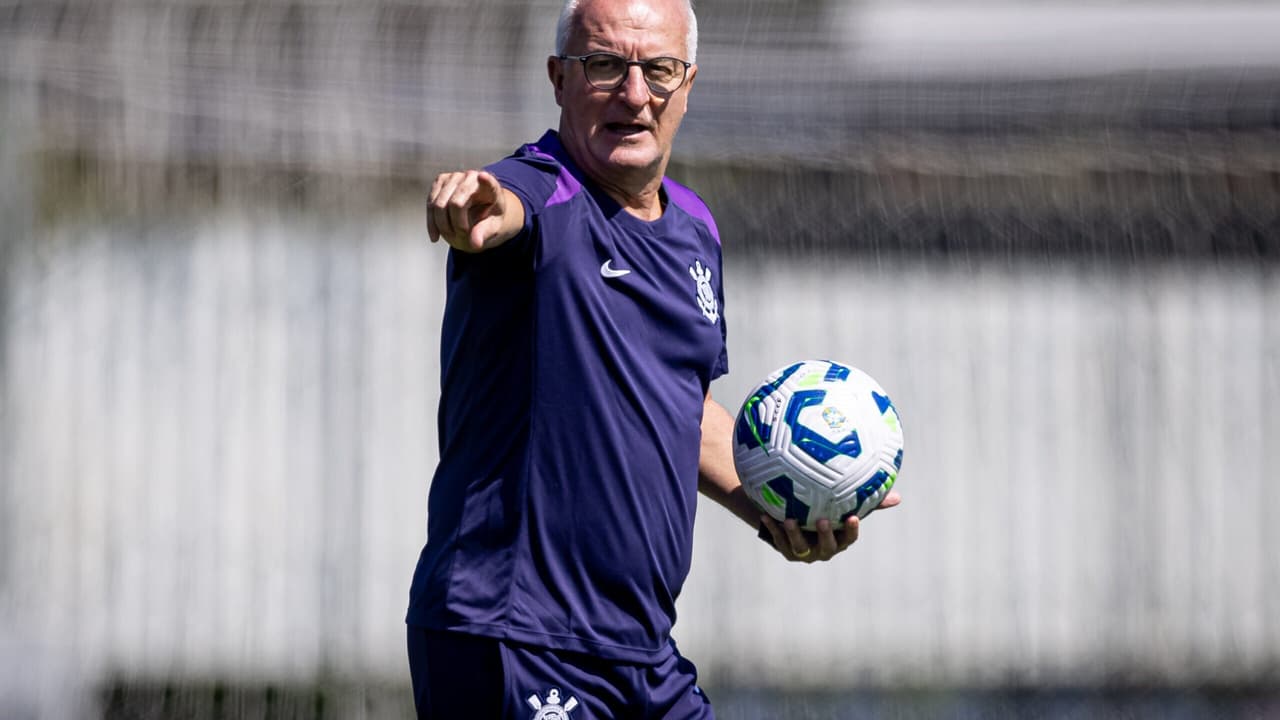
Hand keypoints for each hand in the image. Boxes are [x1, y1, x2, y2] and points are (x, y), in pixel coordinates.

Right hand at [426, 170, 519, 252]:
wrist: (479, 208)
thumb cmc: (489, 217)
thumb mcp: (493, 227)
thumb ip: (485, 233)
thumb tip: (475, 243)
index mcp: (491, 188)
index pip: (490, 183)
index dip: (486, 180)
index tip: (483, 177)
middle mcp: (472, 177)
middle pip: (456, 203)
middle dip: (456, 225)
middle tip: (462, 238)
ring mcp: (454, 177)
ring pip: (439, 204)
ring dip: (442, 225)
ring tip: (451, 237)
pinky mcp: (441, 181)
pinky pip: (431, 203)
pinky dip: (432, 222)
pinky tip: (435, 236)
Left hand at [759, 490, 900, 562]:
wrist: (793, 516)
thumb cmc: (825, 509)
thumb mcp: (843, 504)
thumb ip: (866, 501)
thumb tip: (898, 496)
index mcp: (839, 539)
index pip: (848, 538)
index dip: (850, 530)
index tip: (851, 516)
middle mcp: (823, 549)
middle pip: (826, 547)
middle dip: (825, 536)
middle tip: (822, 520)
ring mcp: (804, 552)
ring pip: (799, 547)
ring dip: (793, 534)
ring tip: (789, 519)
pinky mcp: (786, 550)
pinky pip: (778, 540)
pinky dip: (772, 528)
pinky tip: (766, 514)